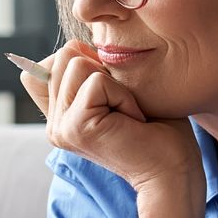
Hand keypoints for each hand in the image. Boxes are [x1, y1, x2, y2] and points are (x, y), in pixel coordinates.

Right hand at [19, 41, 198, 196]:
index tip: (111, 96)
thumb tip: (75, 46)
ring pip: (77, 63)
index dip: (82, 63)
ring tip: (128, 114)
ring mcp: (60, 128)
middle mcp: (54, 124)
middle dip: (103, 70)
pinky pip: (97, 81)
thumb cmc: (157, 131)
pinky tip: (133, 121)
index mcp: (60, 117)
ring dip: (115, 83)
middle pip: (63, 56)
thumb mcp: (118, 91)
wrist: (173, 172)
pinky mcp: (75, 127)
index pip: (44, 66)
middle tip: (124, 106)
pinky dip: (123, 95)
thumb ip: (89, 72)